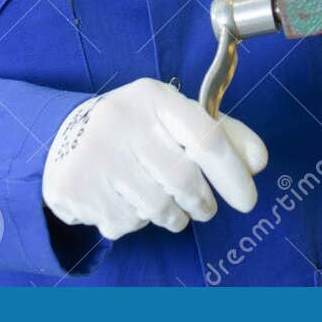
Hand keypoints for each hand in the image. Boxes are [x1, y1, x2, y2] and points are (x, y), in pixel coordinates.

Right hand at [42, 78, 267, 240]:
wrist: (63, 137)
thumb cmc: (137, 130)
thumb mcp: (175, 119)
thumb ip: (222, 135)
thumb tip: (258, 161)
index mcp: (154, 99)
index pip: (206, 138)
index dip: (233, 174)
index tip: (248, 201)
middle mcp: (122, 121)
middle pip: (185, 180)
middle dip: (202, 203)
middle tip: (205, 208)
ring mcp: (94, 155)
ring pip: (157, 207)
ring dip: (172, 216)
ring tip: (166, 203)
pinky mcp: (75, 187)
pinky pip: (126, 223)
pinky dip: (137, 221)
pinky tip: (126, 200)